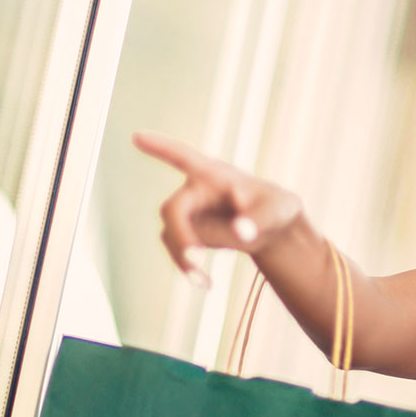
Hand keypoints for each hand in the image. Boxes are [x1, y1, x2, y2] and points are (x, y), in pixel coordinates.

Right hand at [133, 131, 303, 283]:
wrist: (273, 230)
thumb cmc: (276, 209)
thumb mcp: (277, 211)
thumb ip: (259, 220)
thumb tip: (241, 234)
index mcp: (214, 174)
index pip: (183, 157)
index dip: (160, 147)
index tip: (138, 135)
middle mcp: (195, 191)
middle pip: (173, 209)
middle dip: (181, 235)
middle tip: (196, 259)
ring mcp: (189, 213)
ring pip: (170, 234)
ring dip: (183, 257)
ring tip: (203, 279)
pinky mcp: (188, 233)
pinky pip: (178, 250)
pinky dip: (187, 266)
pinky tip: (204, 281)